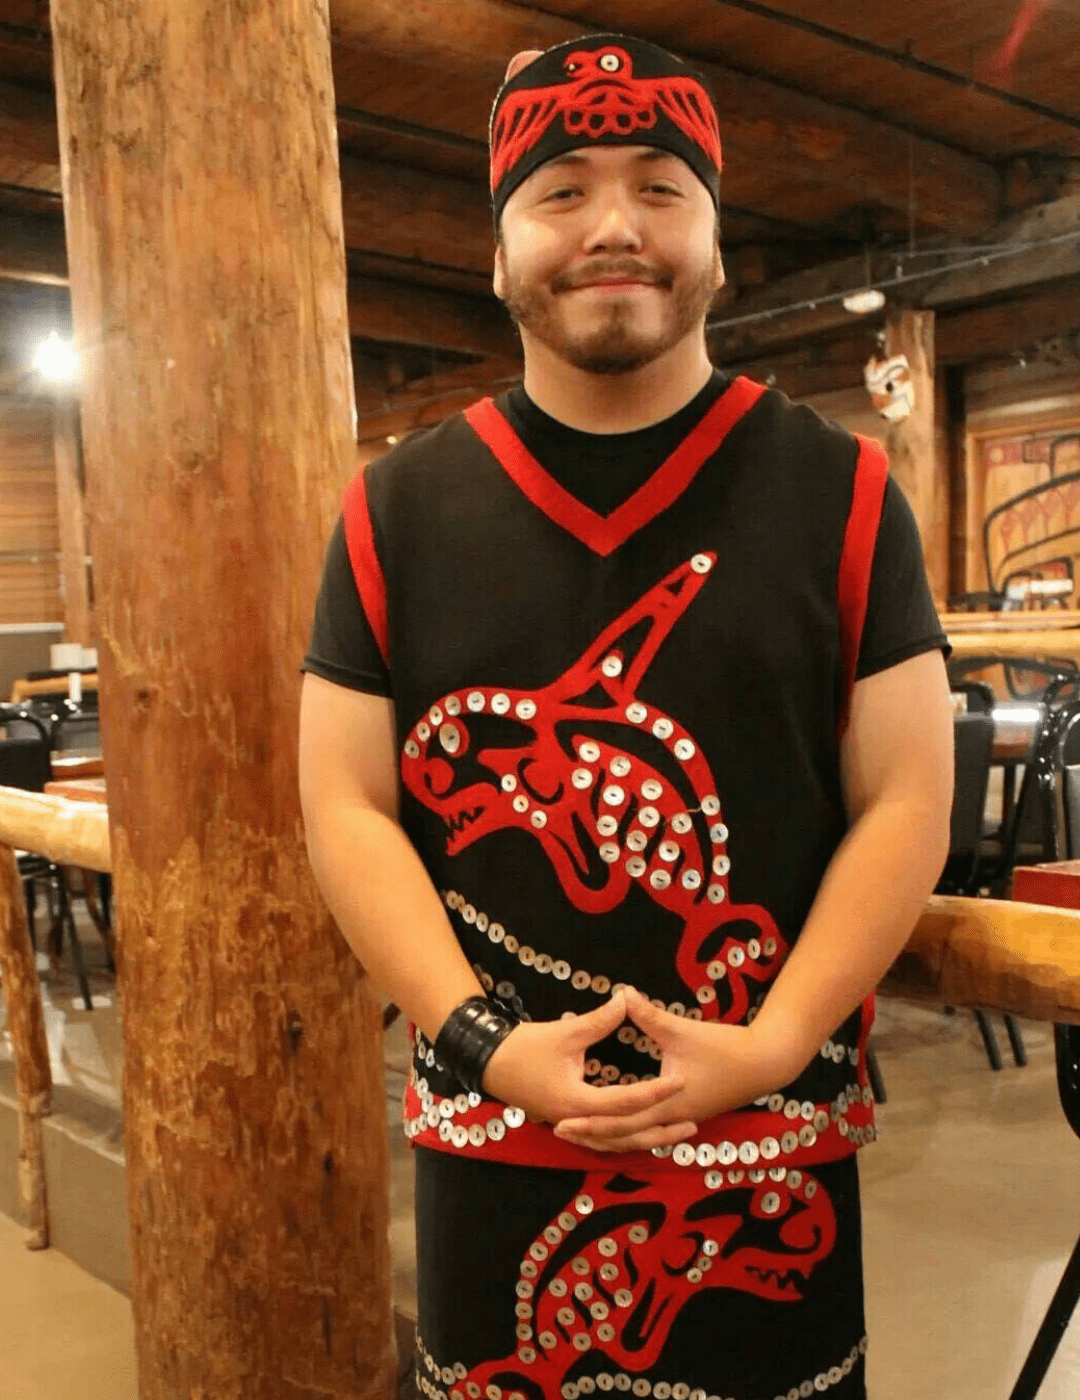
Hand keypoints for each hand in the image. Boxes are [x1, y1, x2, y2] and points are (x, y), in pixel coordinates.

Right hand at [480, 990, 691, 1138]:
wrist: (488, 1062)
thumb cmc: (524, 1047)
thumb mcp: (565, 1032)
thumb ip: (599, 1021)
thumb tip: (627, 999)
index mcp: (577, 1101)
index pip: (626, 1101)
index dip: (656, 1091)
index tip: (682, 1079)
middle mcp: (577, 1121)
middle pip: (626, 1134)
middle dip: (660, 1130)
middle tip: (693, 1123)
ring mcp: (572, 1126)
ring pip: (616, 1141)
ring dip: (647, 1138)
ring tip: (677, 1134)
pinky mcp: (570, 1122)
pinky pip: (604, 1137)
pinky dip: (626, 1136)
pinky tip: (644, 1131)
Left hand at [552, 986, 797, 1152]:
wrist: (764, 1064)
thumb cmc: (724, 1047)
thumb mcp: (681, 1030)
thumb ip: (648, 1015)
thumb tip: (621, 994)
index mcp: (665, 1103)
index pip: (619, 1121)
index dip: (590, 1123)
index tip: (562, 1122)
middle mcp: (669, 1119)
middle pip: (623, 1136)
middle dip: (591, 1134)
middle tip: (559, 1130)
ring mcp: (679, 1120)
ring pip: (637, 1137)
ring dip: (609, 1136)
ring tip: (581, 1131)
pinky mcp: (686, 1115)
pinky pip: (651, 1130)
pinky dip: (630, 1131)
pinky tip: (617, 1124)